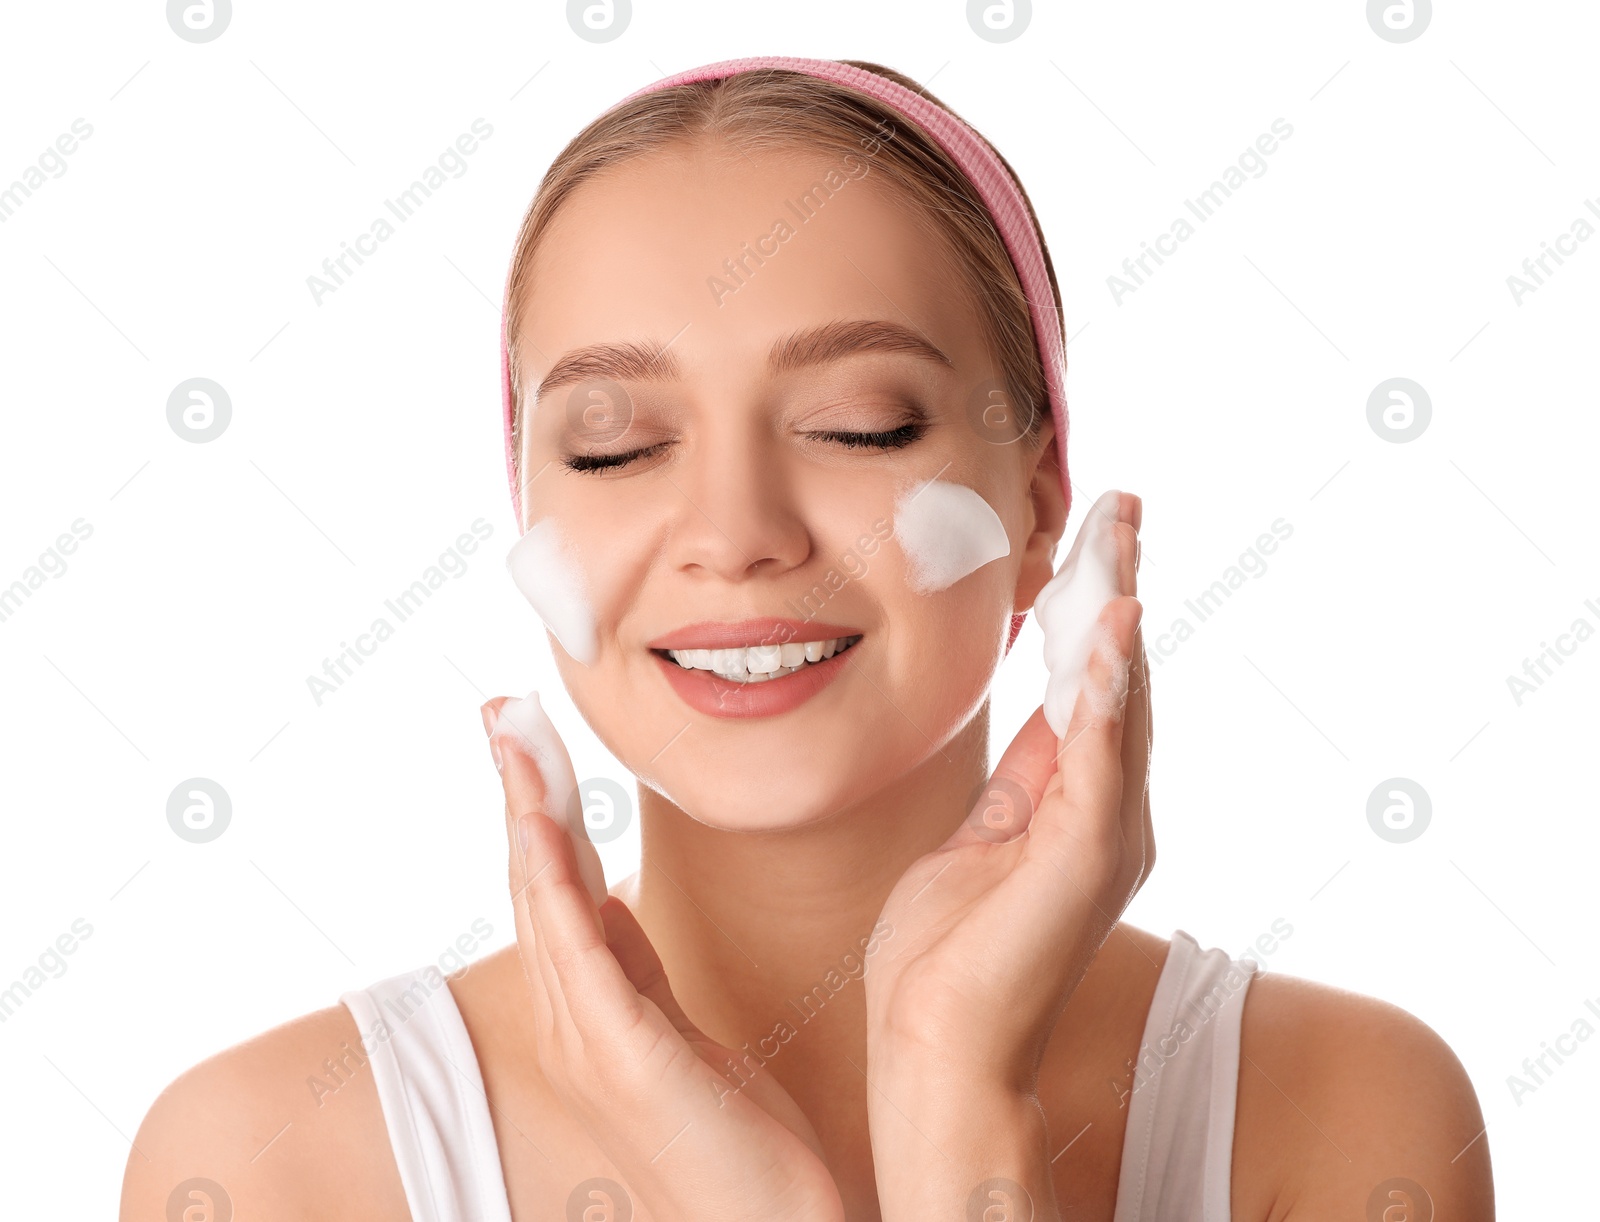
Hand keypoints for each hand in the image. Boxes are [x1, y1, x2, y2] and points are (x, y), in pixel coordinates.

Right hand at [482, 696, 844, 1221]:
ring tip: (512, 741)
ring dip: (526, 817)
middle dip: (518, 794)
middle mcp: (574, 1020)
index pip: (553, 888)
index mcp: (591, 1009)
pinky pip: (579, 957)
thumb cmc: (733, 1141)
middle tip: (500, 713)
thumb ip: (636, 969)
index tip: (525, 740)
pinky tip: (541, 833)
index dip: (534, 810)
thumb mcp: (683, 1034)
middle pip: (535, 883)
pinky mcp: (627, 1060)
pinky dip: (555, 888)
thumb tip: (607, 901)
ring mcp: (592, 1042)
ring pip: (545, 905)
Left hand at [863, 492, 1149, 1214]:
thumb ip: (1024, 779)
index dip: (1096, 608)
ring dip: (1120, 616)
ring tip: (1120, 537)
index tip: (1096, 536)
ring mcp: (1105, 838)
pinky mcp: (1083, 860)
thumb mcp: (979, 839)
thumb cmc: (946, 955)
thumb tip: (1051, 714)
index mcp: (1082, 808)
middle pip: (1123, 679)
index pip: (1096, 686)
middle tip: (1121, 505)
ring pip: (1124, 704)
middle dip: (1118, 587)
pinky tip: (1109, 631)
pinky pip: (1101, 760)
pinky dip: (1110, 694)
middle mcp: (1112, 816)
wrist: (934, 1047)